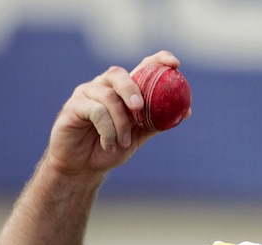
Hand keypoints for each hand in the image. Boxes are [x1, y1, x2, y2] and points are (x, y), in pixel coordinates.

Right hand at [42, 51, 184, 179]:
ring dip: (121, 123)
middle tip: (140, 107)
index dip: (157, 61)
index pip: (141, 68)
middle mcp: (104, 86)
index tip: (175, 64)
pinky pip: (95, 111)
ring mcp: (86, 94)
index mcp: (123, 90)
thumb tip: (188, 110)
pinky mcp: (73, 106)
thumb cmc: (112, 148)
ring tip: (124, 142)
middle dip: (132, 88)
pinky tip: (109, 144)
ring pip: (108, 96)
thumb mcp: (139, 136)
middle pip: (118, 74)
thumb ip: (158, 122)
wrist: (84, 167)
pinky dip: (108, 130)